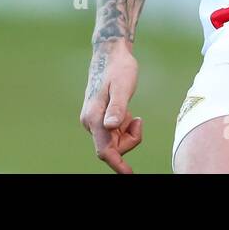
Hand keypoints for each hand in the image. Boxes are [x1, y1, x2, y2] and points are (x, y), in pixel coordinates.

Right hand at [80, 40, 143, 172]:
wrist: (111, 54)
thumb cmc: (119, 68)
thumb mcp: (122, 86)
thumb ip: (118, 107)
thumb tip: (112, 127)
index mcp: (94, 117)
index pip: (104, 150)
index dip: (117, 164)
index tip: (128, 174)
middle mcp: (90, 122)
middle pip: (114, 148)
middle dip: (130, 139)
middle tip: (138, 118)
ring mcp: (94, 122)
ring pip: (116, 141)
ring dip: (128, 132)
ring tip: (132, 113)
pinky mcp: (100, 120)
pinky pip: (117, 133)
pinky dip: (127, 127)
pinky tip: (128, 112)